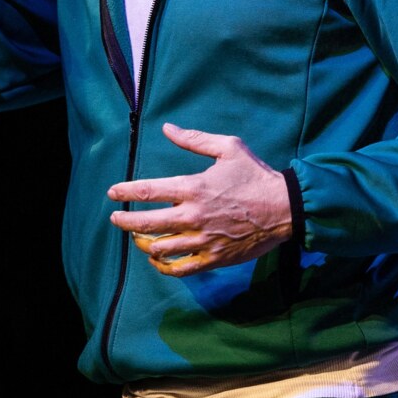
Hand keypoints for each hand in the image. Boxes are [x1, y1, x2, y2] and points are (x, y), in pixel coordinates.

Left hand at [108, 123, 291, 277]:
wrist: (284, 208)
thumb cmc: (255, 175)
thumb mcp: (228, 148)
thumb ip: (195, 139)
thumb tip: (167, 128)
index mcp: (194, 187)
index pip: (148, 191)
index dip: (125, 191)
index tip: (112, 193)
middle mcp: (193, 216)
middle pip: (146, 223)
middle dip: (125, 221)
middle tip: (115, 219)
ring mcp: (202, 240)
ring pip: (160, 249)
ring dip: (142, 244)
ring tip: (137, 239)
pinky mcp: (213, 259)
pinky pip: (180, 268)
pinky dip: (164, 266)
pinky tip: (158, 259)